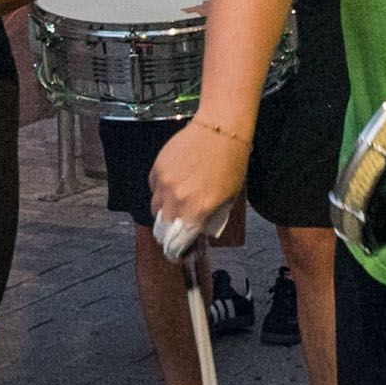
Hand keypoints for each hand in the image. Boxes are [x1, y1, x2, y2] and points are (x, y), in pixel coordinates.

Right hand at [147, 116, 247, 248]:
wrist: (220, 130)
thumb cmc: (231, 164)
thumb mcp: (229, 199)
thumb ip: (211, 219)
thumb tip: (199, 233)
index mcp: (197, 211)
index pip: (176, 243)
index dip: (174, 252)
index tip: (176, 254)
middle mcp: (177, 200)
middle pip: (161, 230)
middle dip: (168, 235)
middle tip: (176, 233)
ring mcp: (164, 183)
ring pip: (155, 209)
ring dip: (164, 213)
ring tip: (177, 205)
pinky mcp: (157, 169)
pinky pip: (154, 189)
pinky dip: (161, 193)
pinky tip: (174, 185)